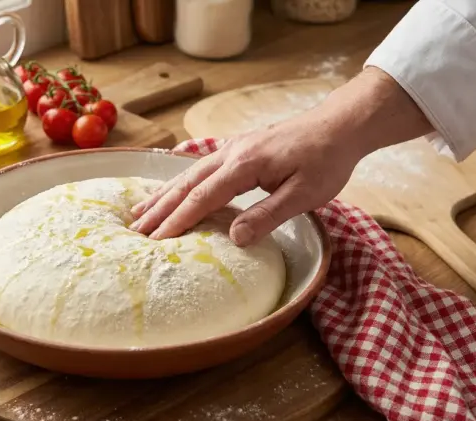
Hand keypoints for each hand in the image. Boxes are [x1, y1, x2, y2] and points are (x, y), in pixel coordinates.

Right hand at [129, 67, 433, 245]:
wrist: (340, 125)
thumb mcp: (304, 194)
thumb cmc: (326, 161)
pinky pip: (198, 167)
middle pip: (186, 184)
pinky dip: (178, 180)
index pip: (202, 198)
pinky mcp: (237, 149)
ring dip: (163, 194)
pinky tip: (169, 185)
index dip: (178, 221)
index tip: (157, 241)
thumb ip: (267, 215)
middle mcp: (230, 154)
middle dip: (159, 209)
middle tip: (135, 231)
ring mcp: (231, 148)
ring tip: (138, 212)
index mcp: (244, 166)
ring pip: (188, 174)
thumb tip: (233, 238)